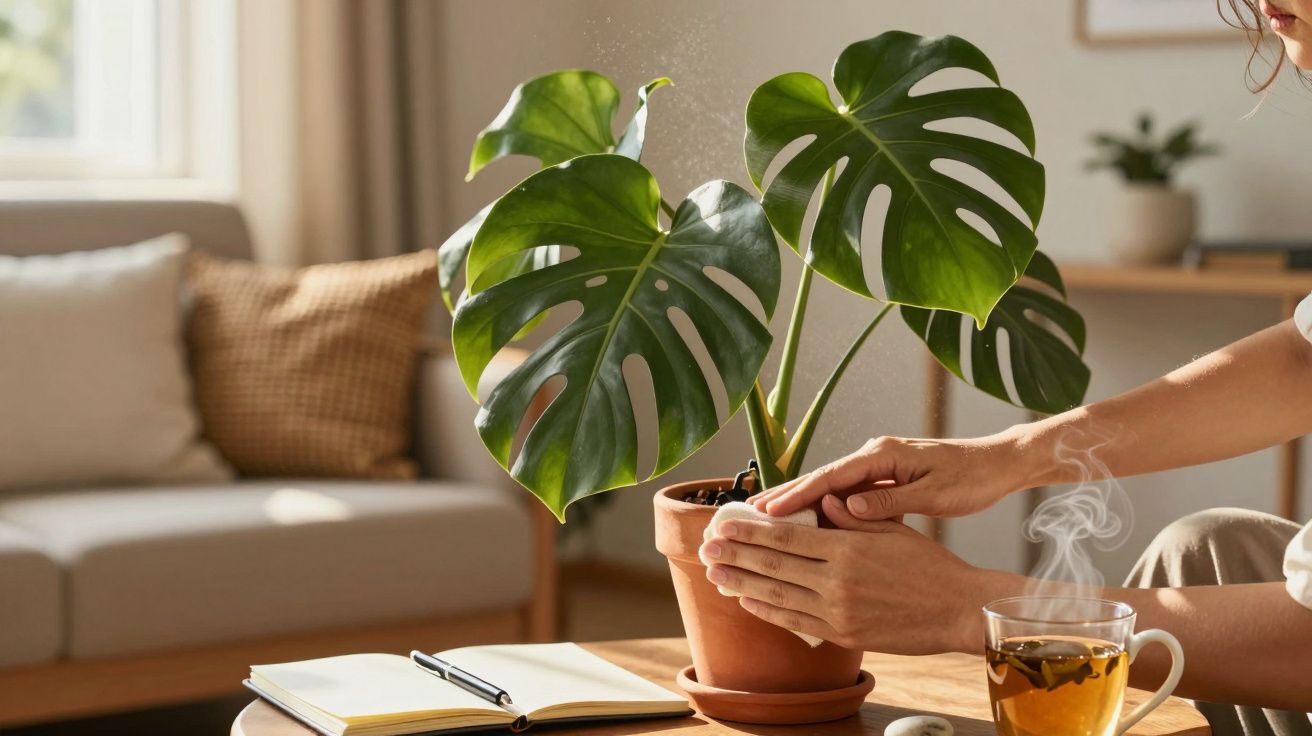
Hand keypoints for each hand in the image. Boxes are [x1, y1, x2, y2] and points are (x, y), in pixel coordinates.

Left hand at [700, 495, 1019, 653]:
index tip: (724, 523)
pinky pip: (796, 622)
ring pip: (778, 594)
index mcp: (848, 546)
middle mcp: (837, 579)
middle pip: (774, 564)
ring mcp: (838, 609)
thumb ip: (854, 515)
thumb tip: (824, 499)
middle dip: (735, 554)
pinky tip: (746, 599)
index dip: (750, 530)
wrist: (959, 609)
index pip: (786, 536)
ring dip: (741, 582)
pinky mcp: (844, 634)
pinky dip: (767, 611)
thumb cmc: (930, 565)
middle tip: (706, 546)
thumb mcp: (893, 529)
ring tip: (714, 572)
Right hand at [751, 433, 1030, 520]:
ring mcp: (876, 462)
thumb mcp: (932, 494)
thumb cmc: (971, 479)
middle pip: (820, 477)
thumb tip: (848, 507)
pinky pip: (844, 490)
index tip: (768, 511)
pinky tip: (806, 521)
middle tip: (749, 515)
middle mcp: (873, 452)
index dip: (797, 496)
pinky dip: (822, 504)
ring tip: (766, 519)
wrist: (998, 463)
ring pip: (829, 484)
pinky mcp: (882, 473)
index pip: (830, 477)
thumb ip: (888, 500)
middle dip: (785, 496)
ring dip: (799, 501)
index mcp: (882, 453)